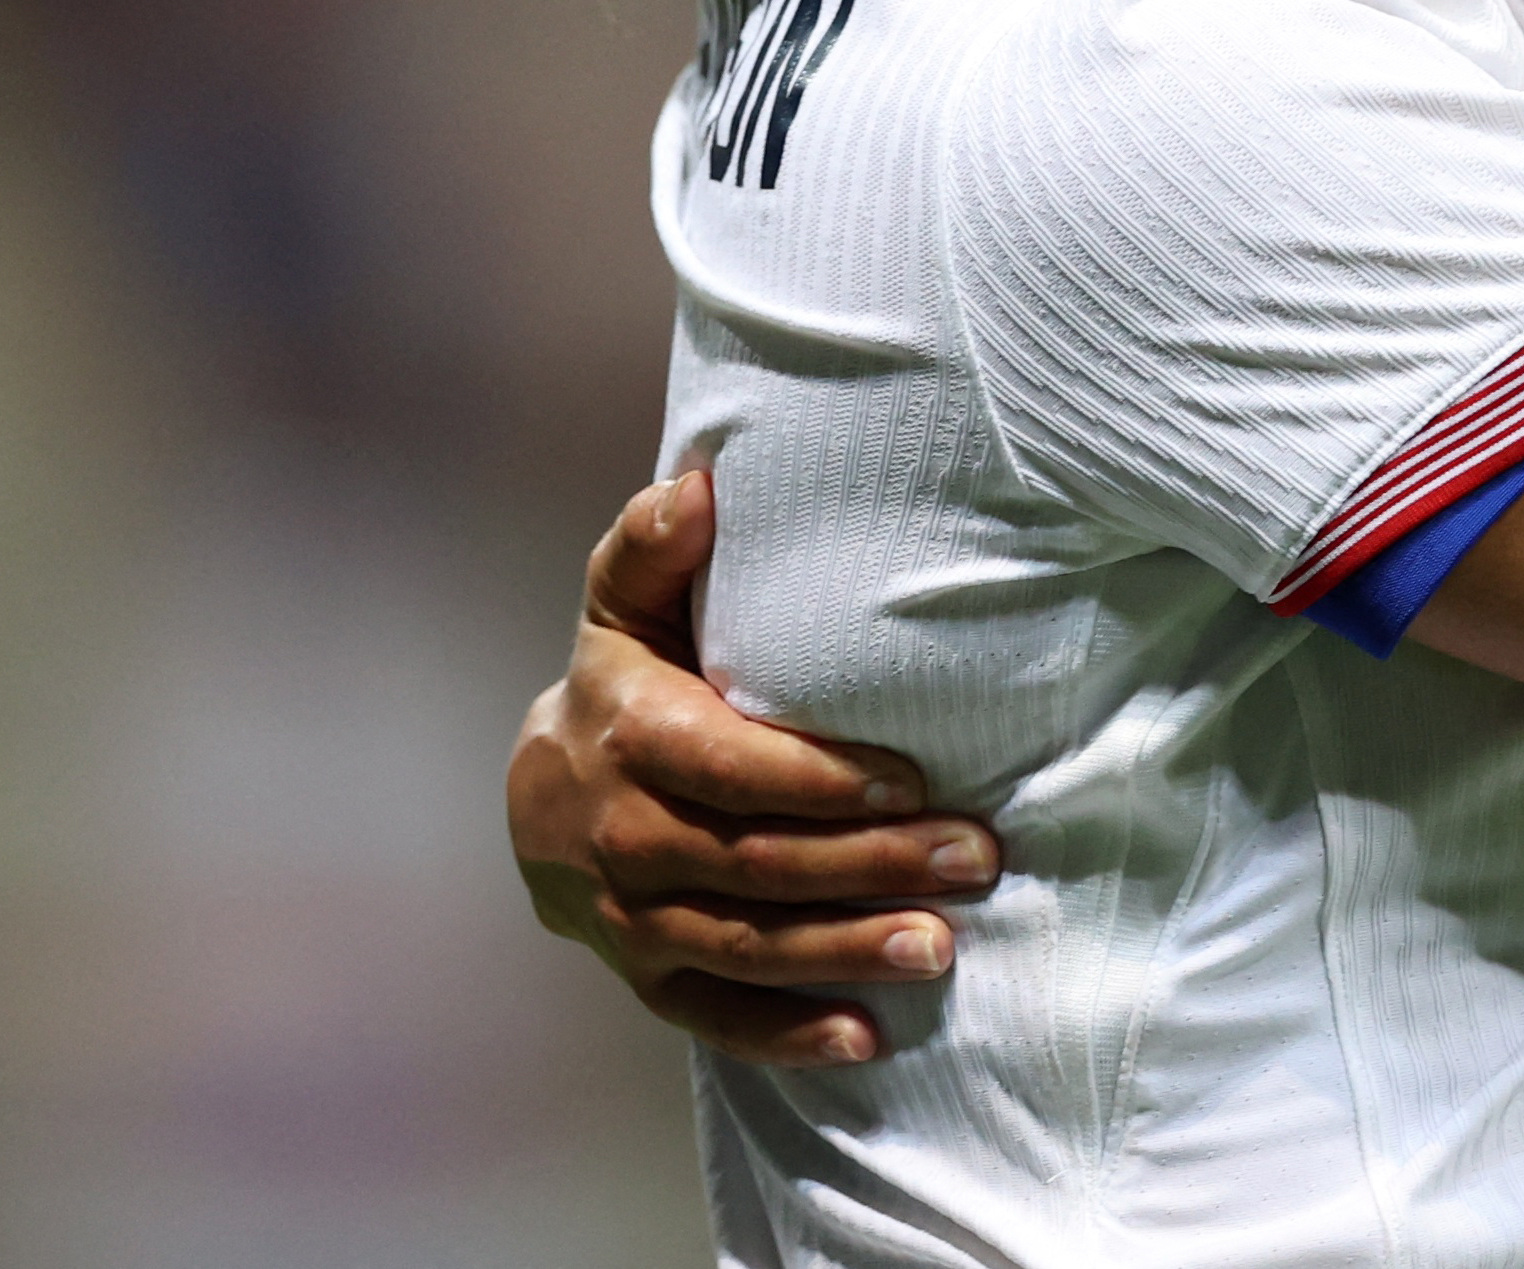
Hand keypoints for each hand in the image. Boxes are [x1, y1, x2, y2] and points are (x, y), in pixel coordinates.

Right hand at [507, 472, 998, 1065]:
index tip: (915, 776)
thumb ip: (654, 547)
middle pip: (756, 862)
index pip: (727, 767)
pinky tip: (868, 1038)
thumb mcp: (626, 603)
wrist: (544, 789)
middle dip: (872, 864)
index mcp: (628, 739)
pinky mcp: (646, 977)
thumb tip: (701, 487)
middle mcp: (623, 839)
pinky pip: (714, 1017)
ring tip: (945, 948)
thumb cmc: (627, 675)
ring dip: (845, 953)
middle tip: (980, 858)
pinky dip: (788, 1033)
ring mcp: (630, 921)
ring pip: (744, 946)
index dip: (819, 779)